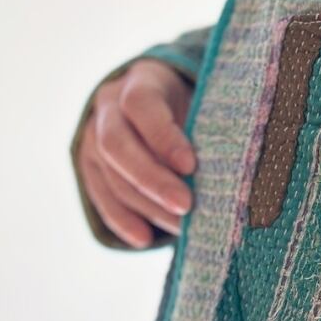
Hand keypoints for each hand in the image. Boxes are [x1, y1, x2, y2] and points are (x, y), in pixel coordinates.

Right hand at [77, 59, 196, 247]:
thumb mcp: (205, 104)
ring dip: (147, 206)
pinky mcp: (90, 165)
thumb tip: (231, 173)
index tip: (191, 166)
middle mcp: (109, 105)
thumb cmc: (198, 106)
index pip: (141, 104)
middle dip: (152, 180)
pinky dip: (123, 220)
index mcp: (142, 80)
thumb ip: (209, 130)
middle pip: (117, 144)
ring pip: (110, 175)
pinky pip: (100, 196)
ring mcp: (93, 135)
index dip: (163, 136)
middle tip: (186, 207)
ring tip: (182, 228)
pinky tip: (144, 239)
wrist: (165, 104)